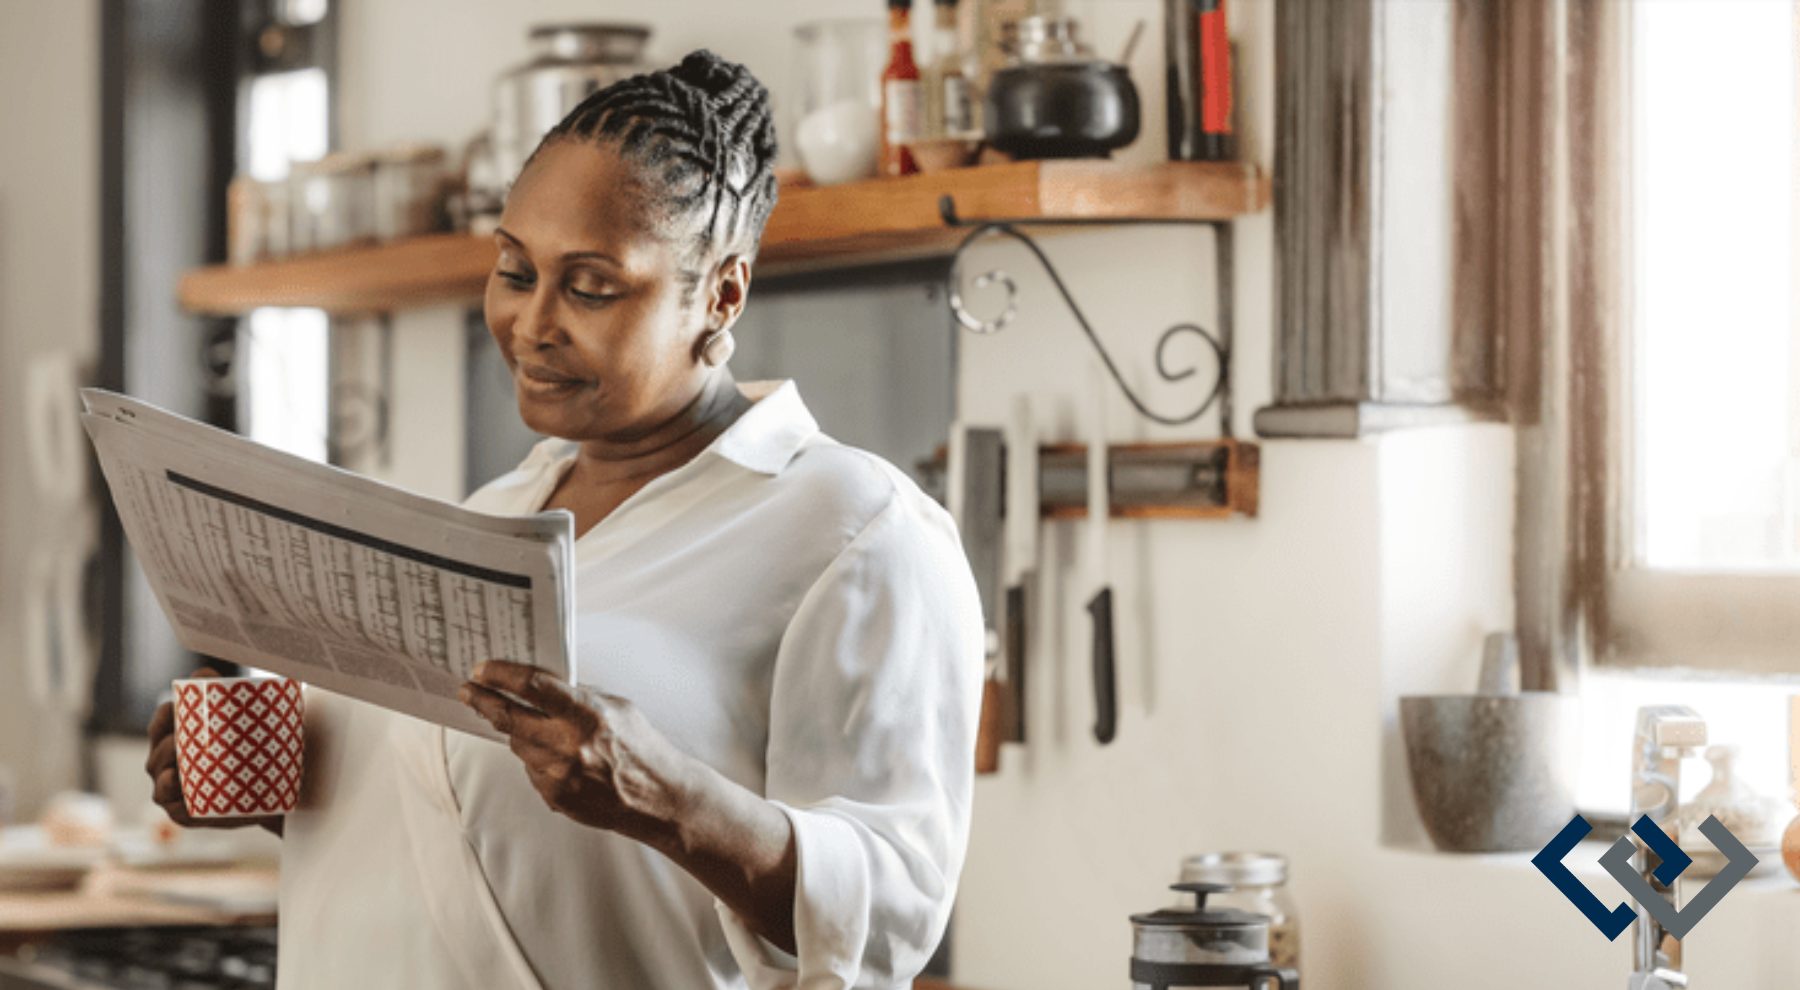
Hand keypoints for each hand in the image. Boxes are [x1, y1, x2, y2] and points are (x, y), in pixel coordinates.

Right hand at [145, 667, 282, 834]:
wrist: (278, 789)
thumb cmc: (255, 748)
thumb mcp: (248, 720)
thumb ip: (230, 693)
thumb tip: (207, 672)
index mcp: (179, 736)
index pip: (163, 721)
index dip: (166, 714)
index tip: (179, 707)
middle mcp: (170, 762)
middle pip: (159, 748)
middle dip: (166, 741)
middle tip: (188, 736)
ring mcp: (176, 788)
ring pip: (162, 775)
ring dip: (165, 767)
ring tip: (178, 762)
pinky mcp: (186, 812)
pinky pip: (172, 805)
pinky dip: (170, 794)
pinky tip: (173, 782)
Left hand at [460, 661, 684, 841]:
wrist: (657, 796)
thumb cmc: (640, 747)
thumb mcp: (616, 706)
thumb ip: (578, 695)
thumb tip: (540, 684)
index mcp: (587, 714)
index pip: (532, 687)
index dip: (501, 675)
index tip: (482, 670)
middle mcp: (569, 745)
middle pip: (509, 719)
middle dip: (484, 701)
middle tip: (469, 691)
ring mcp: (558, 774)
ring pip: (518, 745)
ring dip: (519, 732)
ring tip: (535, 727)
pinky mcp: (554, 796)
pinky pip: (532, 769)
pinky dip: (539, 759)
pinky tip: (562, 759)